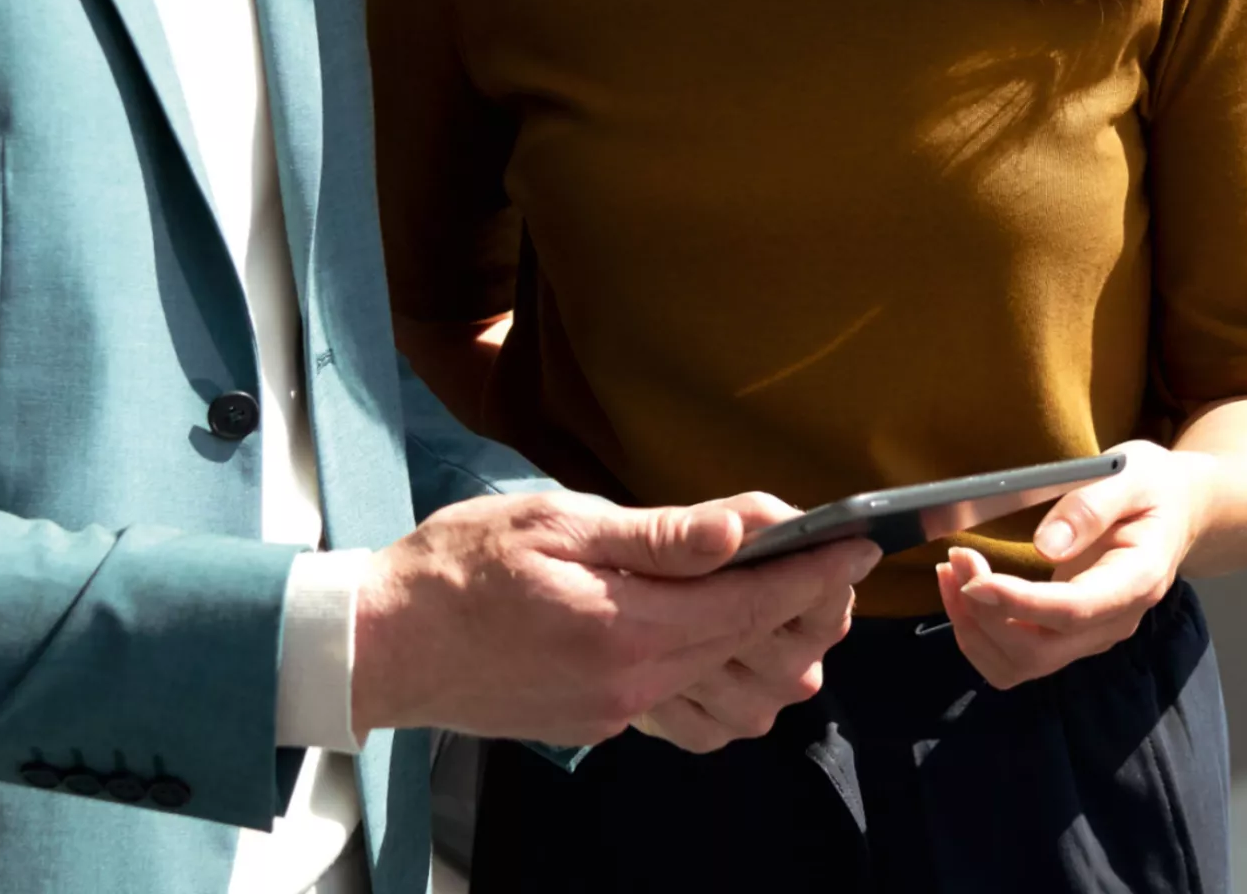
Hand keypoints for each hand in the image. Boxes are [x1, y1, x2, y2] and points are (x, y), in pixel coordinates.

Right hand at [353, 489, 878, 746]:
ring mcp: (619, 712)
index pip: (752, 601)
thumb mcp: (556, 521)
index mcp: (627, 624)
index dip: (816, 572)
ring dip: (775, 654)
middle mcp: (633, 682)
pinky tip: (721, 646)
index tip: (859, 544)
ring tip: (786, 601)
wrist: (387, 643)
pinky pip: (691, 716)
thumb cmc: (460, 565)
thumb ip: (657, 534)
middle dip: (809, 608)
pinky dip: (726, 686)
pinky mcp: (602, 725)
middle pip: (757, 653)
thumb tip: (741, 529)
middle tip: (828, 562)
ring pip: (736, 701)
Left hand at [933, 442, 1210, 690]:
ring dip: (974, 629)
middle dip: (984, 613)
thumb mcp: (1130, 476)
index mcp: (1136, 581)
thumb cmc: (1153, 488)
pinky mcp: (1069, 635)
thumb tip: (1046, 545)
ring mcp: (1091, 635)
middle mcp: (1114, 621)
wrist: (1178, 511)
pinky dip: (980, 635)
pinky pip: (1016, 658)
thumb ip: (1091, 507)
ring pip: (1021, 664)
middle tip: (956, 559)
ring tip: (951, 574)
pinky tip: (964, 594)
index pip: (1073, 611)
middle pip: (1039, 650)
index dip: (1018, 603)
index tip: (974, 580)